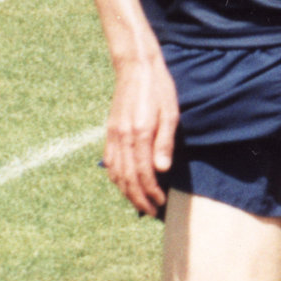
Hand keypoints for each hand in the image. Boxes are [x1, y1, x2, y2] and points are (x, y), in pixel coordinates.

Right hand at [102, 53, 178, 215]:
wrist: (136, 68)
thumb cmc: (159, 89)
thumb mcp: (170, 113)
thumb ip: (164, 142)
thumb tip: (161, 171)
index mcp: (139, 135)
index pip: (144, 174)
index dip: (152, 193)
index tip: (161, 204)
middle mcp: (122, 139)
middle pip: (128, 179)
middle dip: (139, 199)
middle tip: (151, 212)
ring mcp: (113, 136)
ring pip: (116, 173)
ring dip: (126, 192)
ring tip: (139, 203)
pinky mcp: (110, 132)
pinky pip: (109, 162)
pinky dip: (116, 178)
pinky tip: (124, 183)